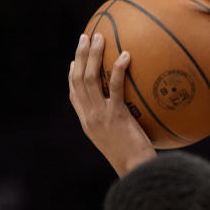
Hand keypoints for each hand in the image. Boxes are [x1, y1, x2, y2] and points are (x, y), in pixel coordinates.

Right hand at [69, 34, 155, 176]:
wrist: (137, 172)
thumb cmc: (136, 162)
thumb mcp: (124, 143)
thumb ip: (123, 126)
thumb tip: (137, 117)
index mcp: (88, 123)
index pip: (75, 95)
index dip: (72, 76)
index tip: (72, 62)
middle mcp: (89, 117)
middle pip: (78, 80)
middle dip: (79, 56)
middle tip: (84, 37)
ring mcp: (100, 115)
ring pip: (89, 78)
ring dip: (92, 54)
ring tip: (98, 36)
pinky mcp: (116, 115)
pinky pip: (115, 87)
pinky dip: (118, 69)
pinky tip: (126, 55)